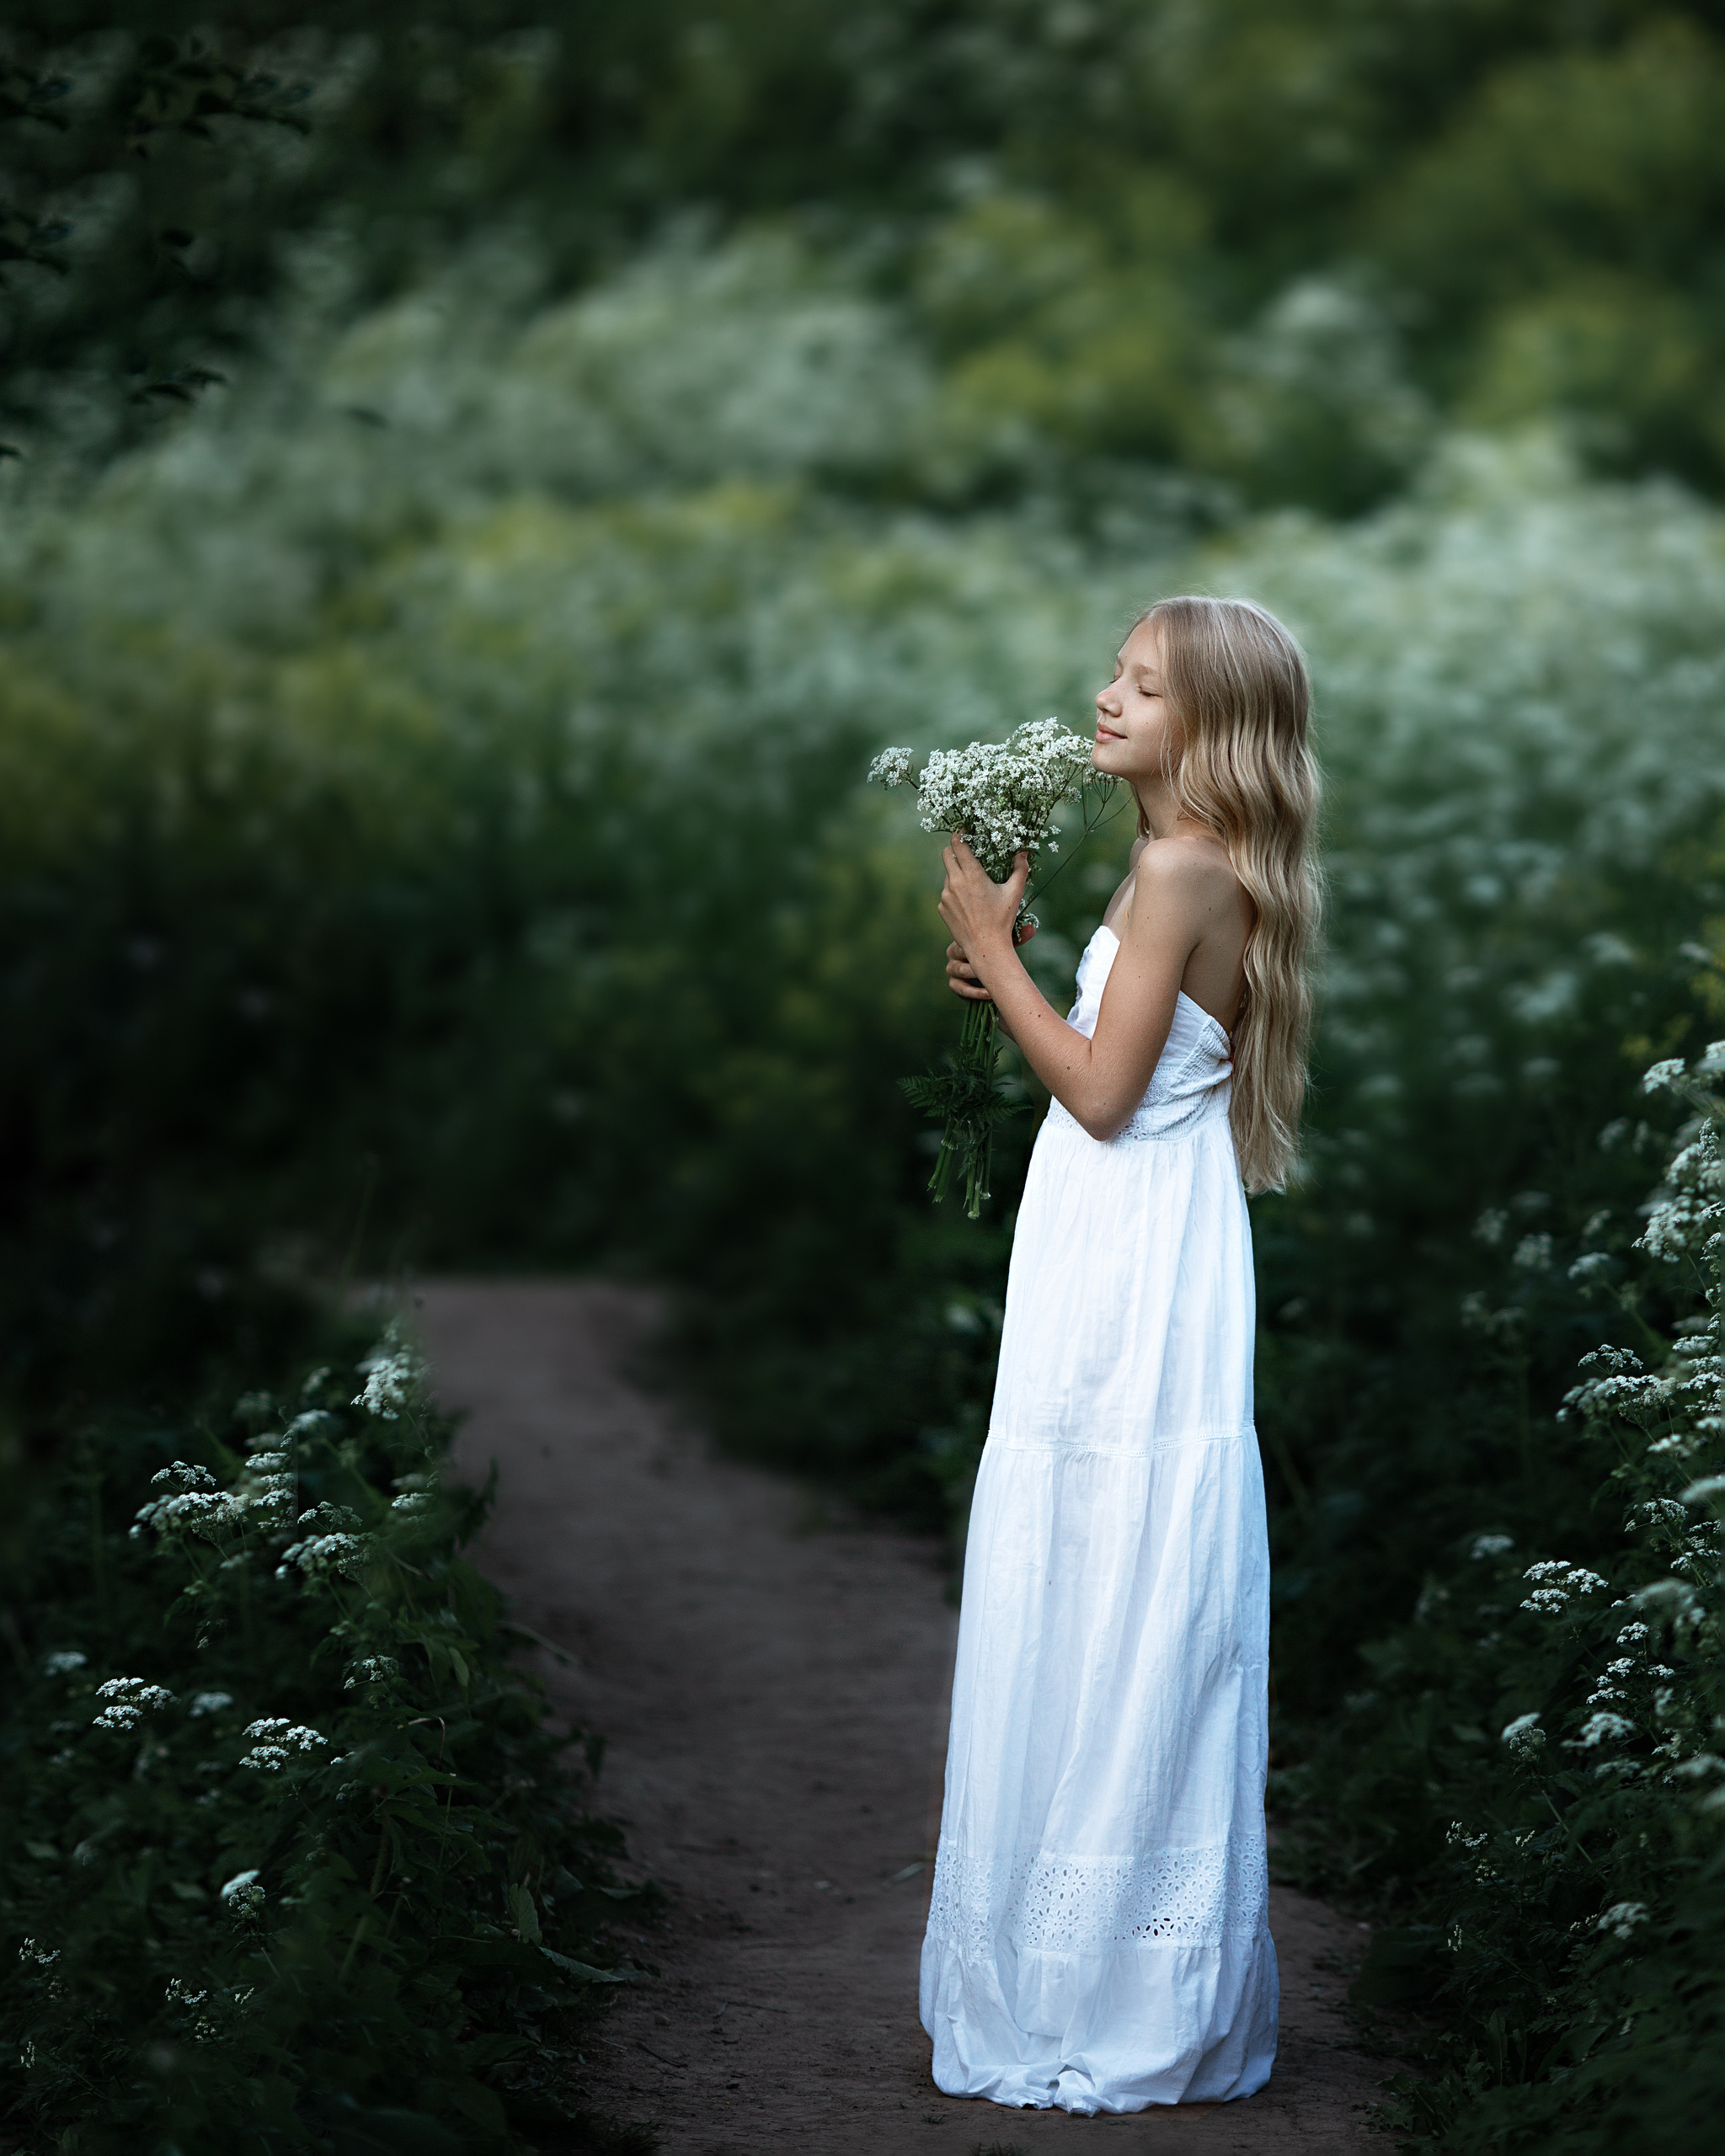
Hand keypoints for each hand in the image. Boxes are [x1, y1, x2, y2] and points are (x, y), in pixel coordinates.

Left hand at [938, 837, 1028, 992]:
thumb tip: (1023, 853)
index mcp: (972, 875)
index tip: (963, 830)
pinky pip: (946, 894)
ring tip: (972, 886)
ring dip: (956, 874)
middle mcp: (955, 883)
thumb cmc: (1002, 920)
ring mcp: (945, 896)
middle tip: (964, 852)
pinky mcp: (942, 908)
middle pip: (946, 855)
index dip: (959, 834)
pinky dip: (954, 893)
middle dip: (953, 850)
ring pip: (947, 876)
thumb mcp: (1014, 893)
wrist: (986, 947)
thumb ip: (1020, 869)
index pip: (958, 846)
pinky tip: (968, 904)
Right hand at [947, 920, 1035, 1000]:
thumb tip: (1031, 929)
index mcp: (963, 938)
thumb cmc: (995, 957)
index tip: (998, 942)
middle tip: (993, 959)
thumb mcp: (1003, 946)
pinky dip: (975, 992)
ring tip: (992, 978)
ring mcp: (951, 969)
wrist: (989, 982)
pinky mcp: (954, 985)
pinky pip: (961, 988)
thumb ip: (1015, 937)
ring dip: (977, 974)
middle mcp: (953, 953)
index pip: (967, 935)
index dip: (981, 939)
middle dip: (978, 956)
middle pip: (960, 951)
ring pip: (960, 970)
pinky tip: (989, 993)